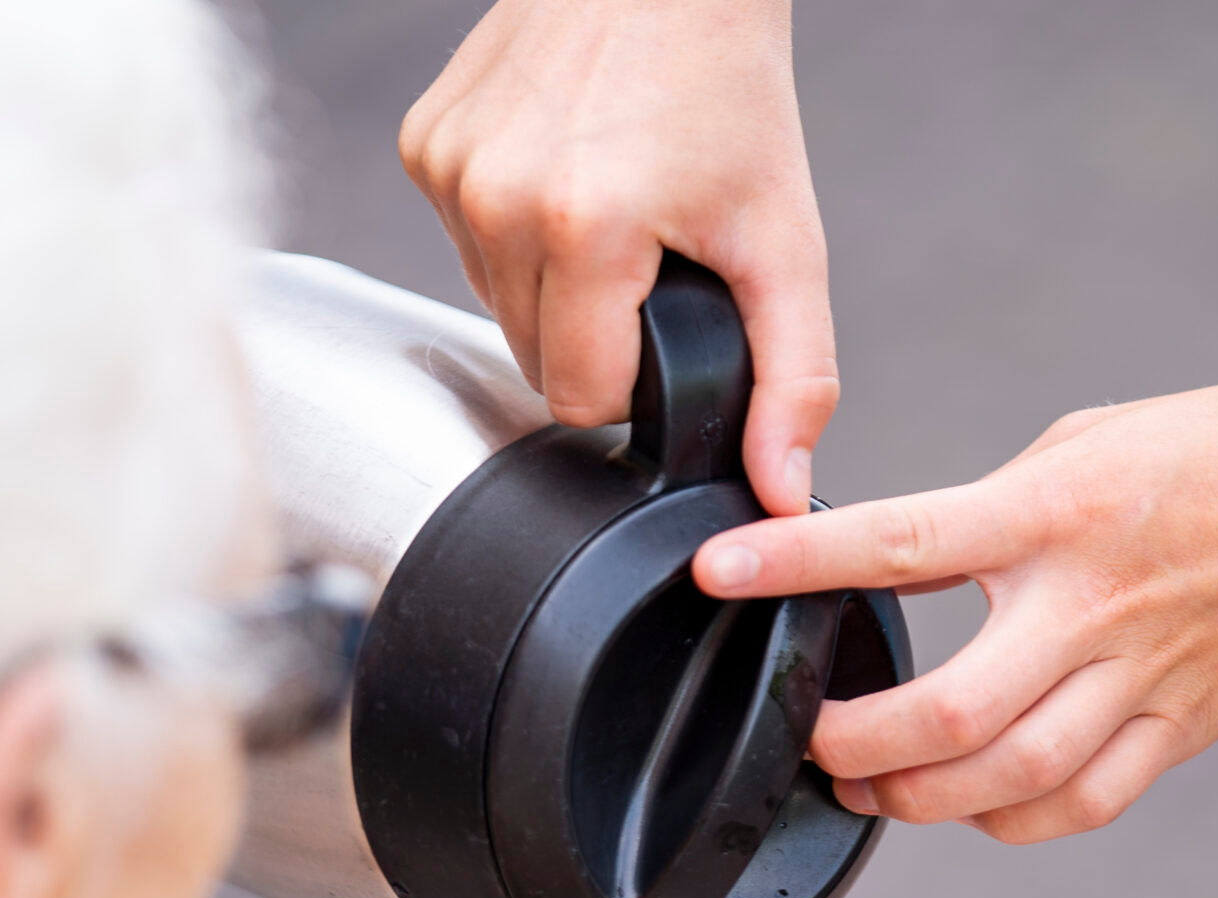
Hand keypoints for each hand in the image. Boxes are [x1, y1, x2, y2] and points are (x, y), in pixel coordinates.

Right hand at [399, 0, 834, 514]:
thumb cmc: (728, 87)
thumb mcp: (785, 241)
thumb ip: (794, 376)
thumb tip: (778, 488)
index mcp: (585, 227)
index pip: (578, 398)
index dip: (633, 379)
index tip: (667, 320)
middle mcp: (498, 197)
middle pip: (533, 358)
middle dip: (594, 333)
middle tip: (650, 258)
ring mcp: (450, 167)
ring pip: (493, 305)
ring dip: (551, 287)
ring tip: (611, 211)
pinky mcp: (423, 143)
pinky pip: (464, 244)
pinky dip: (512, 231)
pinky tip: (563, 174)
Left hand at [694, 382, 1217, 841]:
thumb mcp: (1094, 439)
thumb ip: (1000, 507)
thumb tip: (916, 558)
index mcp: (1059, 512)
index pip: (903, 543)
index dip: (799, 562)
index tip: (721, 572)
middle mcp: (1092, 607)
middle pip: (946, 713)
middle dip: (852, 743)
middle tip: (807, 737)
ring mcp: (1140, 680)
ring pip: (1004, 781)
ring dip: (914, 799)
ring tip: (866, 784)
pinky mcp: (1180, 731)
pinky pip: (1076, 805)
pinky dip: (1006, 820)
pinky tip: (969, 805)